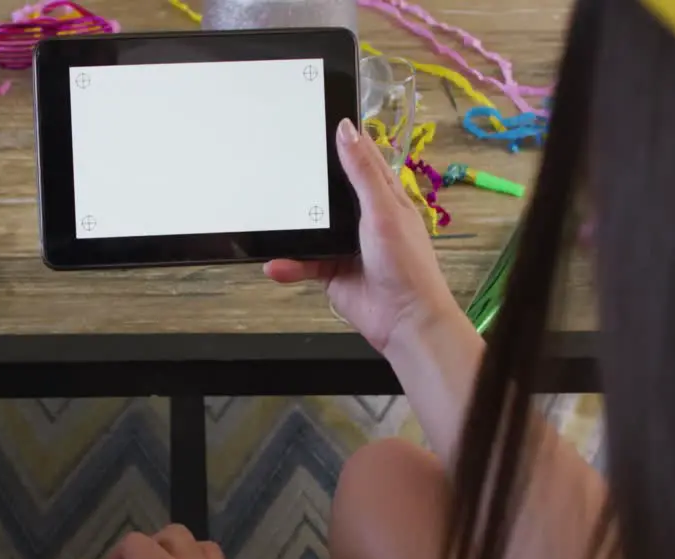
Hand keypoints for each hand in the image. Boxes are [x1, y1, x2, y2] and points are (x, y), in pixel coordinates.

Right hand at [264, 118, 459, 353]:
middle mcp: (364, 218)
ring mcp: (346, 245)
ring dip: (292, 229)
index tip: (314, 122)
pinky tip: (274, 264)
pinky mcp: (331, 271)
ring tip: (268, 219)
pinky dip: (289, 265)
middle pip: (329, 193)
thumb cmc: (406, 263)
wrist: (404, 319)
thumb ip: (362, 172)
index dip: (342, 142)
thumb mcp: (382, 210)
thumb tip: (345, 130)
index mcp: (384, 197)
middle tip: (276, 167)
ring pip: (312, 229)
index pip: (361, 160)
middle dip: (306, 185)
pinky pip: (303, 262)